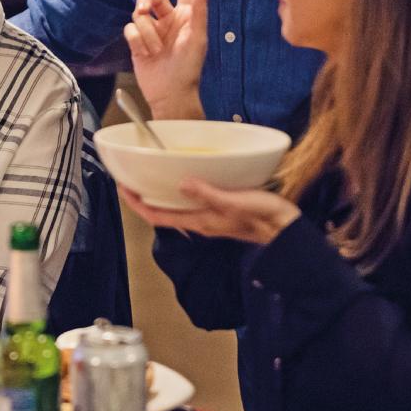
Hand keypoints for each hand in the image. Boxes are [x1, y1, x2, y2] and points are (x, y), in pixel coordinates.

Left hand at [121, 178, 299, 244]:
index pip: (157, 216)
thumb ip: (208, 193)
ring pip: (176, 209)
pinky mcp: (221, 213)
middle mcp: (200, 222)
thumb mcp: (235, 202)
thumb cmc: (263, 217)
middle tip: (131, 179)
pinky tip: (183, 181)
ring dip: (160, 196)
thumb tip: (181, 183)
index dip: (137, 204)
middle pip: (162, 213)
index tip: (123, 188)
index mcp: (199, 221)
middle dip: (144, 198)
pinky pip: (191, 204)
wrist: (287, 232)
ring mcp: (210, 219)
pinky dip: (180, 193)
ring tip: (150, 178)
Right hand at [123, 0, 210, 118]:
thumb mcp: (197, 39)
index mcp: (186, 16)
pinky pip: (130, 29)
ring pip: (139, 14)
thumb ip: (199, 11)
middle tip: (144, 10)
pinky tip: (146, 54)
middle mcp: (168, 20)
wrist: (169, 93)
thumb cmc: (188, 68)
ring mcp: (152, 31)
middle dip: (147, 1)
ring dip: (146, 33)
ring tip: (155, 50)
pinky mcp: (137, 42)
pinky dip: (137, 41)